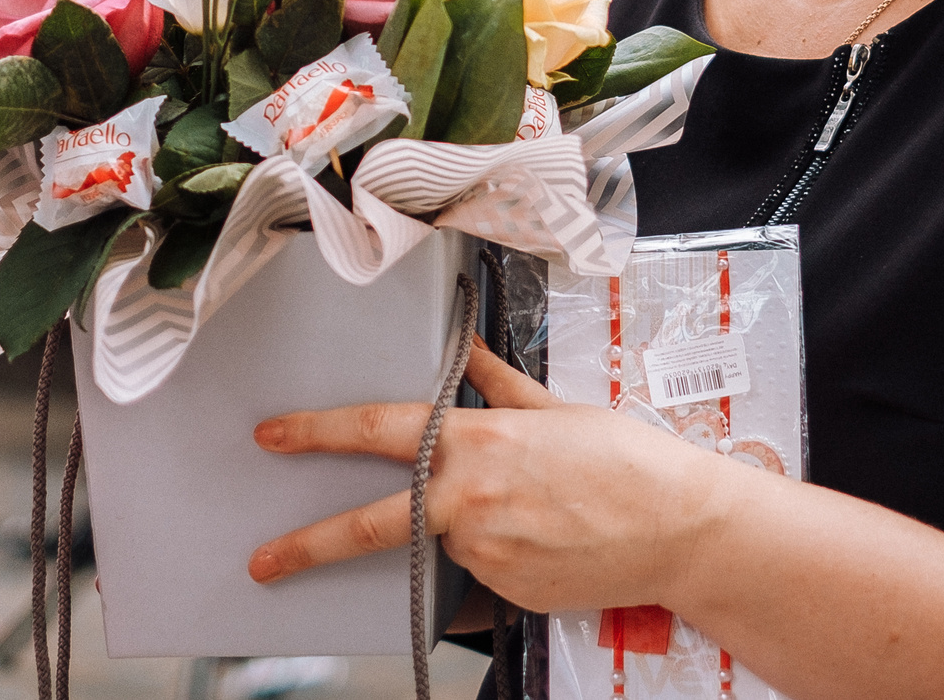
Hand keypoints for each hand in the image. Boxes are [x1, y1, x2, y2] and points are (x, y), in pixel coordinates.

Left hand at [247, 338, 736, 614]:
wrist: (679, 527)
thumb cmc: (626, 460)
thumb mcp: (556, 406)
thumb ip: (498, 384)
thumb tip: (468, 351)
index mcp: (477, 440)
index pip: (378, 430)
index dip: (317, 431)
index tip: (274, 435)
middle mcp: (470, 498)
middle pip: (372, 525)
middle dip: (309, 545)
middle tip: (265, 561)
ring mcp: (485, 551)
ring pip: (447, 540)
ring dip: (469, 527)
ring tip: (536, 513)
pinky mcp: (504, 593)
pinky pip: (481, 572)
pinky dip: (500, 554)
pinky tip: (546, 539)